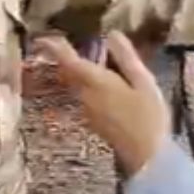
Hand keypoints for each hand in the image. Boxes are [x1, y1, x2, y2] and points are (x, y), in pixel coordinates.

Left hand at [38, 31, 170, 174]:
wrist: (148, 158)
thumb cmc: (149, 116)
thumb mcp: (143, 82)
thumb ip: (126, 58)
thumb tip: (111, 34)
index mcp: (96, 83)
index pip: (70, 62)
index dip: (56, 48)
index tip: (43, 38)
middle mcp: (85, 96)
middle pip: (69, 74)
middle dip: (64, 58)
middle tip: (61, 45)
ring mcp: (88, 111)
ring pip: (76, 85)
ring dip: (76, 72)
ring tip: (86, 60)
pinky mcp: (94, 122)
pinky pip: (84, 96)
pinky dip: (87, 84)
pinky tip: (102, 83)